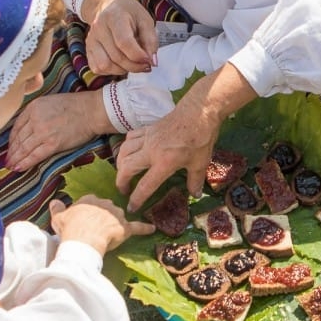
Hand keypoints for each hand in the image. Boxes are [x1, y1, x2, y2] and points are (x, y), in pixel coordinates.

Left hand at [6, 90, 112, 171]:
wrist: (92, 111)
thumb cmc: (75, 105)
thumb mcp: (50, 102)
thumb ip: (37, 112)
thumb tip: (29, 127)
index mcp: (33, 107)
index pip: (17, 126)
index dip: (11, 139)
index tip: (10, 147)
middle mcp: (35, 119)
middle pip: (19, 139)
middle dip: (12, 151)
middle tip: (7, 160)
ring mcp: (43, 132)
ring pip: (24, 148)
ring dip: (16, 159)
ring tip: (11, 166)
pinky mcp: (53, 144)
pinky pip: (35, 155)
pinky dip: (26, 163)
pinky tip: (19, 168)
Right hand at [48, 195, 153, 255]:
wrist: (82, 241)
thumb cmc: (69, 229)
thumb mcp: (58, 218)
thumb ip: (57, 208)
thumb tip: (53, 202)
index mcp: (89, 199)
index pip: (91, 203)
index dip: (88, 214)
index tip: (85, 222)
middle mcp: (105, 203)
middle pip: (107, 209)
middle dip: (103, 217)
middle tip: (96, 230)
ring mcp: (117, 215)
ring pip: (119, 217)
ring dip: (116, 223)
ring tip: (110, 234)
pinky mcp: (125, 228)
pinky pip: (138, 227)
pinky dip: (145, 228)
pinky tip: (153, 229)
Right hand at [81, 0, 156, 74]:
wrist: (107, 5)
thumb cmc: (129, 13)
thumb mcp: (145, 20)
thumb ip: (151, 40)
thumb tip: (152, 61)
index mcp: (114, 17)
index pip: (124, 42)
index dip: (139, 56)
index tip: (149, 60)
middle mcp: (99, 28)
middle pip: (116, 57)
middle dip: (135, 66)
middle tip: (145, 64)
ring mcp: (91, 40)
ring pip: (105, 65)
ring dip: (123, 70)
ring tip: (132, 63)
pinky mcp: (88, 49)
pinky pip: (97, 68)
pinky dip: (111, 71)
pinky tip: (121, 64)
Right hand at [115, 64, 257, 210]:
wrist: (199, 111)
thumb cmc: (201, 138)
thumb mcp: (200, 163)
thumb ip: (195, 180)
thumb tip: (195, 194)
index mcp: (164, 163)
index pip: (145, 186)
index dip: (136, 199)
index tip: (131, 209)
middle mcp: (151, 151)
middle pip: (126, 168)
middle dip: (121, 181)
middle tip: (123, 190)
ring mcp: (147, 138)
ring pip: (123, 151)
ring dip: (120, 164)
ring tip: (123, 172)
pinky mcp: (148, 128)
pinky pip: (130, 138)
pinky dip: (126, 146)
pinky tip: (130, 151)